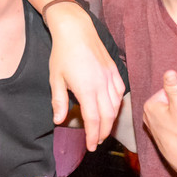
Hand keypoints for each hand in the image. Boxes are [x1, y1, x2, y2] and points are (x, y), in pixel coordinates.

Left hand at [44, 3, 123, 150]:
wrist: (75, 29)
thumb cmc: (62, 53)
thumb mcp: (55, 79)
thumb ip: (59, 101)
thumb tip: (59, 120)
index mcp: (87, 89)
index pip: (94, 120)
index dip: (93, 136)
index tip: (92, 146)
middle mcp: (102, 85)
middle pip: (108, 116)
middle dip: (104, 132)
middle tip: (98, 141)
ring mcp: (111, 76)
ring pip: (116, 105)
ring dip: (111, 119)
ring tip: (103, 128)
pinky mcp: (115, 69)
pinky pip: (120, 91)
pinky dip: (118, 103)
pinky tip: (112, 108)